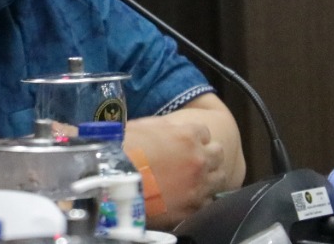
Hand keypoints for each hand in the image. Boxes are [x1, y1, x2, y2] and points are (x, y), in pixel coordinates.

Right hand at [122, 94, 243, 229]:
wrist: (114, 183)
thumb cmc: (123, 150)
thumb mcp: (142, 127)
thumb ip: (165, 126)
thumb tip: (172, 128)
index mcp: (187, 135)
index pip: (204, 132)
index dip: (194, 137)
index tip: (186, 142)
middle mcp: (199, 158)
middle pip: (218, 152)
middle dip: (208, 153)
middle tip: (195, 159)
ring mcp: (199, 184)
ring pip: (220, 177)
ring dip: (210, 175)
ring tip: (196, 178)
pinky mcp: (193, 206)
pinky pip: (209, 200)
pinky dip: (201, 197)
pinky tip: (189, 196)